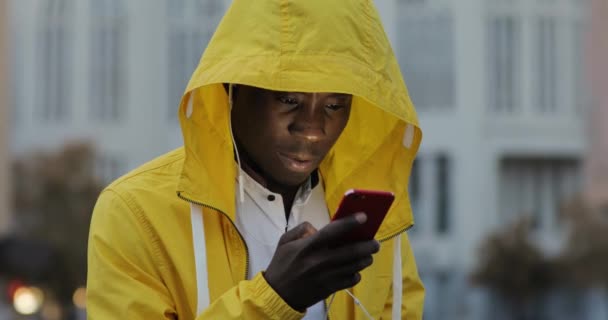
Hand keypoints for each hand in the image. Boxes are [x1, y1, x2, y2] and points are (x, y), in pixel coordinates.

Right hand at [263, 213, 379, 310]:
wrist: (278, 294)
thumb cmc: (282, 265)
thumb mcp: (285, 241)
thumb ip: (302, 229)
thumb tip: (319, 228)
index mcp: (308, 247)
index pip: (333, 232)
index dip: (350, 223)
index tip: (364, 217)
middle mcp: (320, 261)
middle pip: (352, 251)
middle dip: (368, 245)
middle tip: (375, 242)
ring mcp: (327, 276)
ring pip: (355, 266)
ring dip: (365, 259)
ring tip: (367, 254)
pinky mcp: (330, 288)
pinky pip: (351, 280)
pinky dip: (356, 273)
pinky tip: (354, 269)